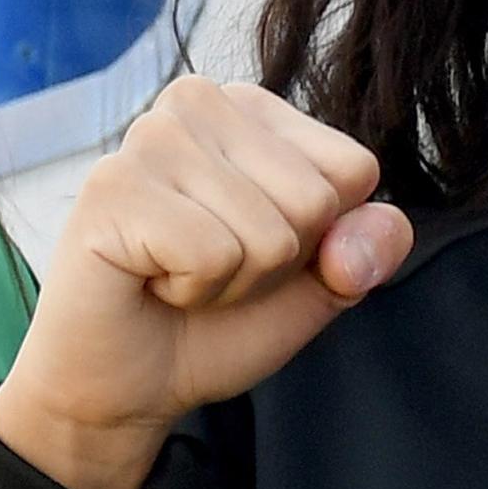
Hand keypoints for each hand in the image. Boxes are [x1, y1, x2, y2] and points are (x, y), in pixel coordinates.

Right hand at [0, 76, 411, 488]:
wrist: (124, 387)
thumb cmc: (210, 325)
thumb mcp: (316, 286)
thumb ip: (367, 249)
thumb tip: (375, 230)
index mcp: (249, 109)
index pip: (352, 170)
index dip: (318, 240)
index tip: (252, 253)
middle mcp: (196, 102)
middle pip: (313, 200)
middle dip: (273, 265)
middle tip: (206, 272)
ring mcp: (149, 137)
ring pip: (267, 232)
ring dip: (230, 284)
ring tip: (174, 278)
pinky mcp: (112, 186)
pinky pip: (213, 253)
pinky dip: (192, 291)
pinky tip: (148, 281)